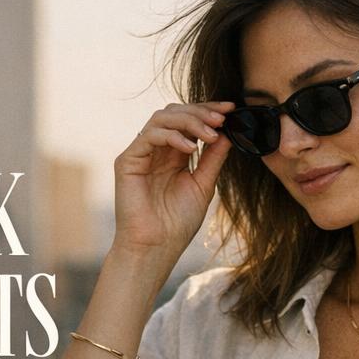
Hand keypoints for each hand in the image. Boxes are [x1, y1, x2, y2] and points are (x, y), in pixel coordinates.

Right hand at [112, 100, 236, 259]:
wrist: (155, 248)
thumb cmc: (177, 224)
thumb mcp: (203, 185)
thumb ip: (213, 159)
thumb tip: (228, 133)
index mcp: (173, 155)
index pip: (188, 121)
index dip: (208, 111)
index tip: (231, 109)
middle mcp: (156, 150)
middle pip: (175, 112)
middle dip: (201, 111)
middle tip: (222, 118)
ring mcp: (141, 153)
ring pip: (162, 118)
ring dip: (189, 121)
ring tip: (210, 134)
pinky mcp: (127, 160)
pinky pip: (149, 135)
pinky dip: (172, 137)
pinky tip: (190, 149)